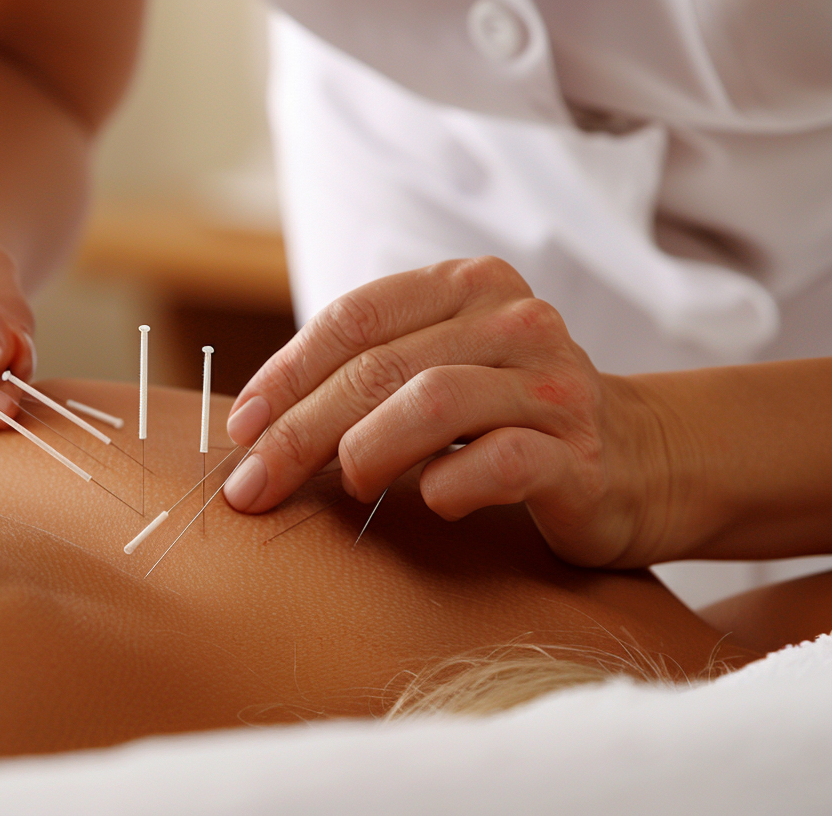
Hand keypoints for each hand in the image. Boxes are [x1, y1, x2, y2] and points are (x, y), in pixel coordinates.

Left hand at [222, 257, 675, 568]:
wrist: (639, 460)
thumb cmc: (507, 418)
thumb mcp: (437, 372)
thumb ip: (366, 377)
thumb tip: (255, 427)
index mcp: (468, 287)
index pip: (355, 318)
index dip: (287, 374)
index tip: (240, 428)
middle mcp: (514, 321)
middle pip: (379, 368)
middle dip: (299, 431)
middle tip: (253, 486)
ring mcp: (553, 384)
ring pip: (432, 402)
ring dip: (365, 451)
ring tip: (347, 487)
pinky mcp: (581, 453)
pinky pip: (500, 462)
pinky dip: (450, 486)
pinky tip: (431, 503)